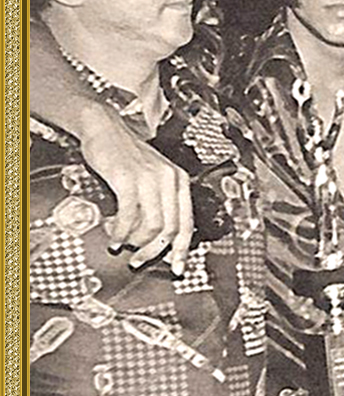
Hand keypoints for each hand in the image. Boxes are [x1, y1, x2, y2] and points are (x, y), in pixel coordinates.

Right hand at [79, 108, 192, 274]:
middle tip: (139, 261)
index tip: (177, 268)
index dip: (183, 250)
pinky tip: (114, 236)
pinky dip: (121, 231)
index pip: (188, 224)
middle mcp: (170, 179)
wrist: (104, 127)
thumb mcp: (152, 178)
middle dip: (154, 252)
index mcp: (180, 181)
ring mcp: (150, 178)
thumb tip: (160, 240)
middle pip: (171, 229)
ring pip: (153, 225)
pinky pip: (129, 215)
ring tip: (124, 245)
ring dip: (136, 242)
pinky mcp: (128, 178)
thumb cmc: (125, 156)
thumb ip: (160, 204)